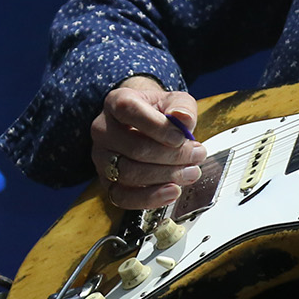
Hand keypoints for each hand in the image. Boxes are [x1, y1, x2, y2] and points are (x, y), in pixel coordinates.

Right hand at [91, 76, 205, 209]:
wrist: (144, 124)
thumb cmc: (158, 112)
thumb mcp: (173, 100)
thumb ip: (182, 107)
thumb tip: (184, 119)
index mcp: (116, 102)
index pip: (129, 111)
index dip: (158, 126)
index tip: (182, 137)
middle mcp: (103, 130)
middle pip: (135, 148)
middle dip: (172, 156)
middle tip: (197, 155)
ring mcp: (102, 158)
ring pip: (129, 173)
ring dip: (165, 176)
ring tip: (190, 172)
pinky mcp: (106, 182)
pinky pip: (122, 196)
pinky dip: (150, 198)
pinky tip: (172, 191)